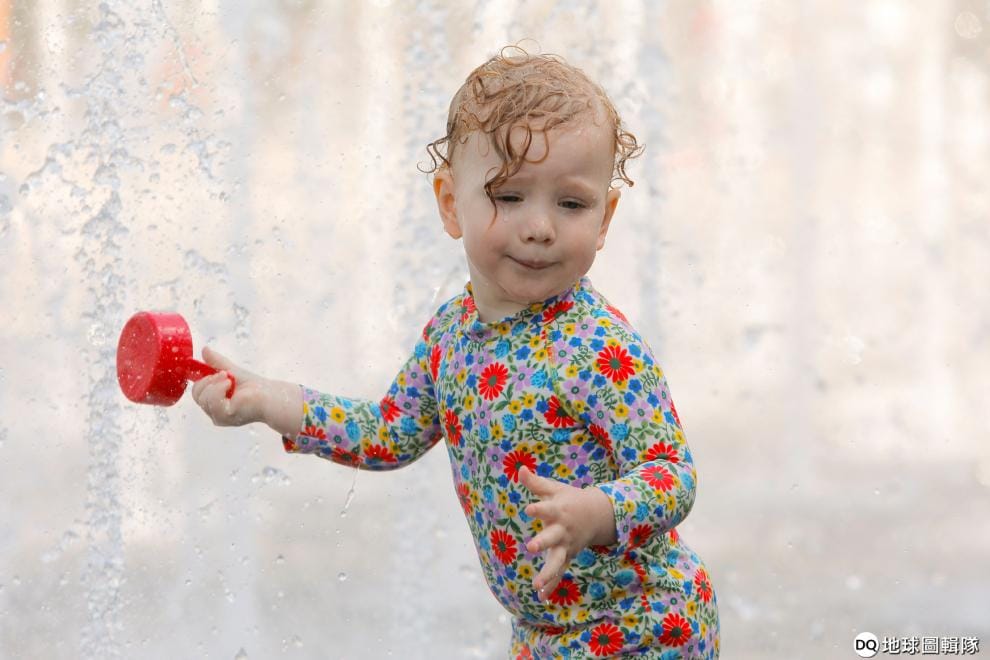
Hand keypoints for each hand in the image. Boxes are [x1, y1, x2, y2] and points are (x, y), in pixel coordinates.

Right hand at [190, 346, 268, 426]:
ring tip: (230, 380)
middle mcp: (215, 413)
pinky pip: (212, 402)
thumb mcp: (230, 370)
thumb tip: (205, 349)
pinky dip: (219, 389)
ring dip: (216, 383)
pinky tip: (231, 385)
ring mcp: (219, 417)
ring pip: (203, 398)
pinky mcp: (225, 416)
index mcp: (214, 404)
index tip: (218, 372)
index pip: (196, 393)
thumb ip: (216, 362)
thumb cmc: (254, 386)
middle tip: (225, 375)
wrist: (269, 394)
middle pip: (197, 395)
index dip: (203, 379)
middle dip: (209, 380)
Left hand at [518, 466, 616, 602]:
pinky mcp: (567, 556)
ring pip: (557, 561)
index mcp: (558, 511)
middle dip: (543, 543)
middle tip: (531, 547)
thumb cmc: (570, 499)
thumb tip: (519, 469)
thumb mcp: (554, 488)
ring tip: (536, 584)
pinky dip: (551, 585)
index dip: (538, 509)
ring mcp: (566, 546)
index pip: (546, 509)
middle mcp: (562, 530)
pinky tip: (541, 598)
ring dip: (548, 573)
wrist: (598, 515)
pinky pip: (559, 572)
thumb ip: (535, 482)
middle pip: (552, 538)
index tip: (528, 509)